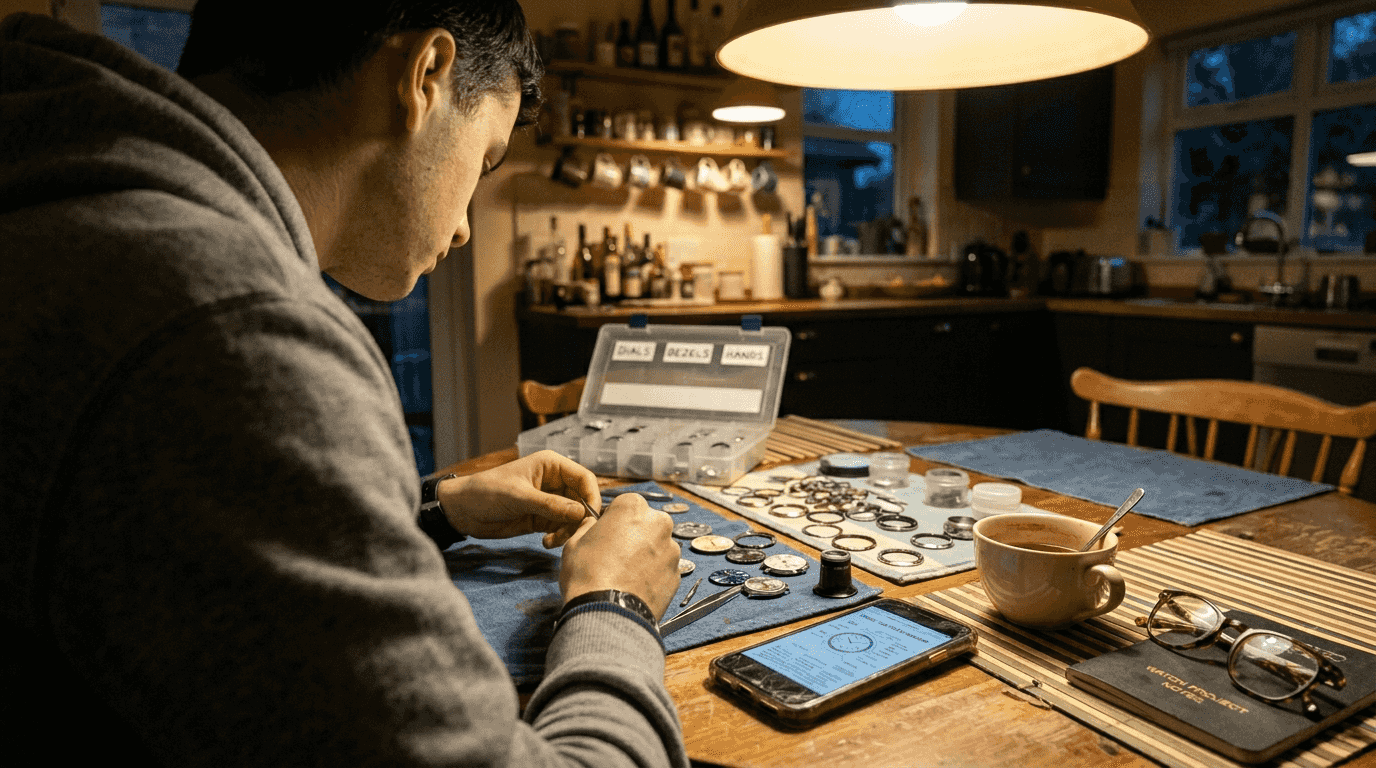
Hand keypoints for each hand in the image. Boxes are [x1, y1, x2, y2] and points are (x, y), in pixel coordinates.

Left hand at [438, 450, 598, 547]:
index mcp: (551, 466)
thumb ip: (551, 505)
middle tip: (572, 534)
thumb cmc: (487, 492)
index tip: (590, 517)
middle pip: (583, 500)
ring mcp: (549, 501)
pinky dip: (559, 536)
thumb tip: (582, 513)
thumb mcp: (519, 497)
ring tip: (552, 540)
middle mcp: (554, 482)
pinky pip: (561, 528)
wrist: (462, 510)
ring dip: (568, 530)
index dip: (592, 496)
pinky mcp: (542, 519)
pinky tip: (546, 542)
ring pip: (573, 517)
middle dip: (580, 518)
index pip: (584, 478)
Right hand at [559, 494, 677, 619]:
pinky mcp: (677, 575)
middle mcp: (658, 523)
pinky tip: (635, 587)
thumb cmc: (587, 575)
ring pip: (658, 547)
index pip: (625, 505)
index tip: (607, 534)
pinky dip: (653, 576)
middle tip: (615, 556)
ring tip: (625, 576)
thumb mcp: (574, 543)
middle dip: (634, 536)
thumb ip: (588, 527)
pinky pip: (664, 569)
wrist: (607, 614)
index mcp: (633, 507)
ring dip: (645, 557)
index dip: (614, 520)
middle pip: (646, 524)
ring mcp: (671, 550)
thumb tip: (591, 525)